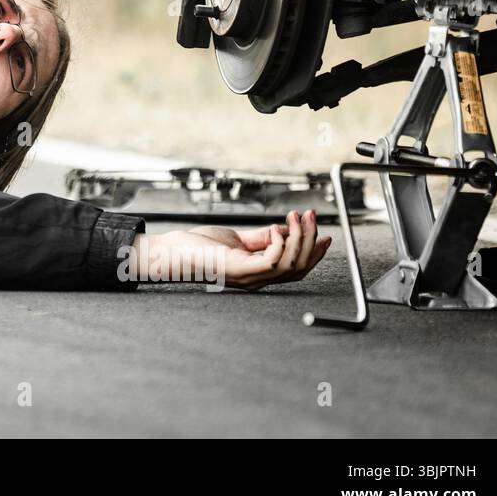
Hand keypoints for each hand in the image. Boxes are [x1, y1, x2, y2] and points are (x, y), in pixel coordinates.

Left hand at [129, 211, 330, 290]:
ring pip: (290, 265)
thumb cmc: (198, 247)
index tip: (326, 236)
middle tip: (310, 216)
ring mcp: (249, 277)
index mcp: (258, 272)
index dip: (314, 254)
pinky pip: (271, 263)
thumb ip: (259, 237)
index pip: (296, 269)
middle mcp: (257, 279)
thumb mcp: (235, 239)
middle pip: (299, 268)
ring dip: (299, 238)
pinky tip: (276, 228)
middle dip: (310, 241)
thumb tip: (283, 229)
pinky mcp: (238, 270)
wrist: (171, 254)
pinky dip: (279, 244)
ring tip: (297, 216)